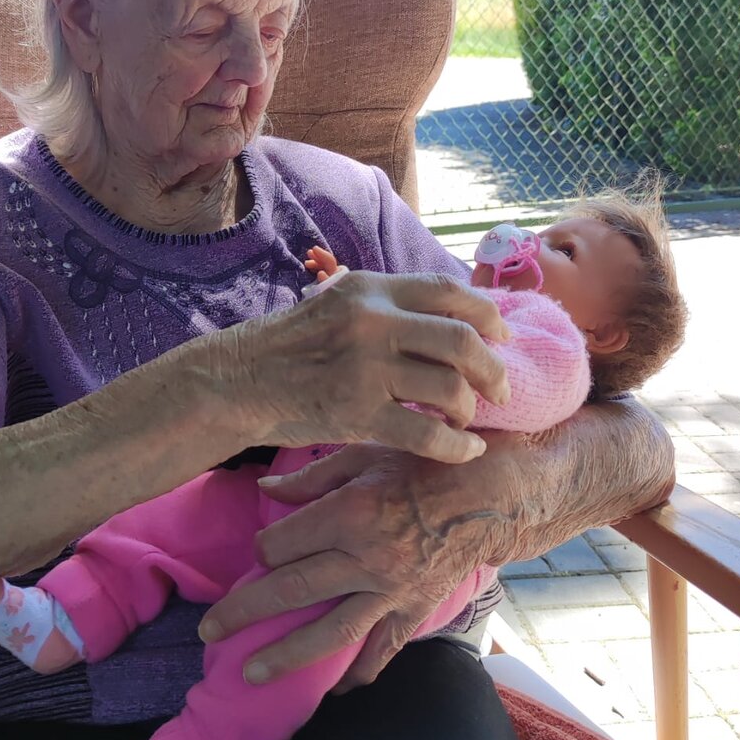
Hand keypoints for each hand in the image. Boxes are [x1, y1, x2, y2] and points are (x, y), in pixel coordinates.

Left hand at [199, 438, 525, 686]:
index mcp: (350, 514)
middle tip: (208, 632)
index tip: (258, 551)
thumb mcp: (365, 455)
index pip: (283, 544)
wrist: (489, 496)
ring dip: (285, 657)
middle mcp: (366, 559)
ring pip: (328, 634)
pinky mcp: (413, 612)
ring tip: (250, 676)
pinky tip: (330, 692)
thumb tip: (263, 491)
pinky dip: (355, 676)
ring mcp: (391, 593)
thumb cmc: (422, 466)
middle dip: (244, 612)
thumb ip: (311, 478)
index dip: (262, 549)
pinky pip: (380, 652)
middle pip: (291, 592)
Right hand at [223, 270, 511, 464]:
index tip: (502, 337)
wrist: (237, 381)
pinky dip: (456, 447)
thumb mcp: (335, 303)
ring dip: (470, 409)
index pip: (449, 291)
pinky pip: (427, 434)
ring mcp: (366, 368)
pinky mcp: (357, 414)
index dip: (488, 314)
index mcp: (371, 289)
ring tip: (466, 420)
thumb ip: (386, 304)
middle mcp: (373, 322)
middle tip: (500, 390)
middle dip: (494, 369)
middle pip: (462, 340)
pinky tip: (464, 450)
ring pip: (450, 388)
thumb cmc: (289, 345)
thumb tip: (446, 313)